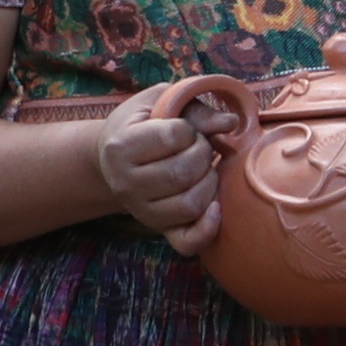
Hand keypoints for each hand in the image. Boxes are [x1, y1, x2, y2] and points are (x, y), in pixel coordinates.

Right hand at [98, 85, 227, 255]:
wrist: (115, 159)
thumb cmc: (143, 125)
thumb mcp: (161, 104)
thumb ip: (195, 109)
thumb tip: (231, 123)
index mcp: (120, 147)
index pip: (174, 137)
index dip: (190, 130)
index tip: (185, 131)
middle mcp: (124, 183)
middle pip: (183, 173)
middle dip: (203, 155)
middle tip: (199, 148)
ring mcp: (141, 210)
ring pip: (190, 204)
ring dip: (209, 183)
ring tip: (202, 170)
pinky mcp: (159, 229)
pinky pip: (187, 242)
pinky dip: (208, 228)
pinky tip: (216, 206)